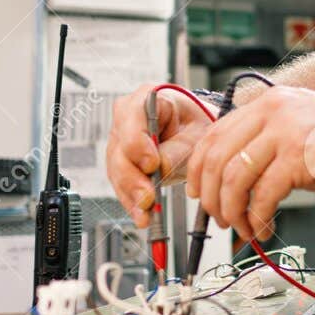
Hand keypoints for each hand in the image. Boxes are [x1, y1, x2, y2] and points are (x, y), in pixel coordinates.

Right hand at [107, 84, 212, 227]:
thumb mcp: (197, 134)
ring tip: (145, 214)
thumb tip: (159, 169)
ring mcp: (120, 141)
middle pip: (120, 149)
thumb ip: (177, 150)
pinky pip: (121, 183)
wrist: (197, 133)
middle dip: (133, 178)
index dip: (138, 144)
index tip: (151, 164)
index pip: (132, 119)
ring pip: (117, 170)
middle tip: (148, 198)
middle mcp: (127, 118)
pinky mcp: (121, 162)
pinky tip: (141, 216)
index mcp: (147, 99)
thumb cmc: (197, 125)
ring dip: (131, 195)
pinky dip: (132, 202)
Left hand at [185, 86, 314, 243]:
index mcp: (271, 102)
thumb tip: (237, 178)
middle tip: (219, 219)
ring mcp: (287, 133)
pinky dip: (258, 220)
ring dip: (232, 212)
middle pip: (216, 157)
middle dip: (211, 197)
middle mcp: (274, 111)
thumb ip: (271, 142)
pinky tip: (265, 230)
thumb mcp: (305, 128)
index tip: (198, 192)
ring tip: (244, 229)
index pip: (215, 133)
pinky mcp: (300, 158)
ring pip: (233, 179)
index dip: (198, 168)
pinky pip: (262, 197)